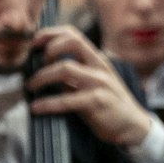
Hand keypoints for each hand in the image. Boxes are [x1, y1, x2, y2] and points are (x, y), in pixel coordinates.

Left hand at [28, 25, 152, 146]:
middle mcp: (100, 67)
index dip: (51, 34)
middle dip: (49, 49)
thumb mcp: (91, 83)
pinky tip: (36, 108)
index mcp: (97, 60)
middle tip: (36, 66)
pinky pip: (67, 99)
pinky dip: (47, 103)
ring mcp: (100, 83)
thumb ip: (73, 74)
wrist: (133, 127)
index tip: (33, 43)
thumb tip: (40, 71)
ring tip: (30, 87)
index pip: (74, 35)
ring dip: (41, 77)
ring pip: (65, 68)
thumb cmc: (106, 104)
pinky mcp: (97, 102)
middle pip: (72, 43)